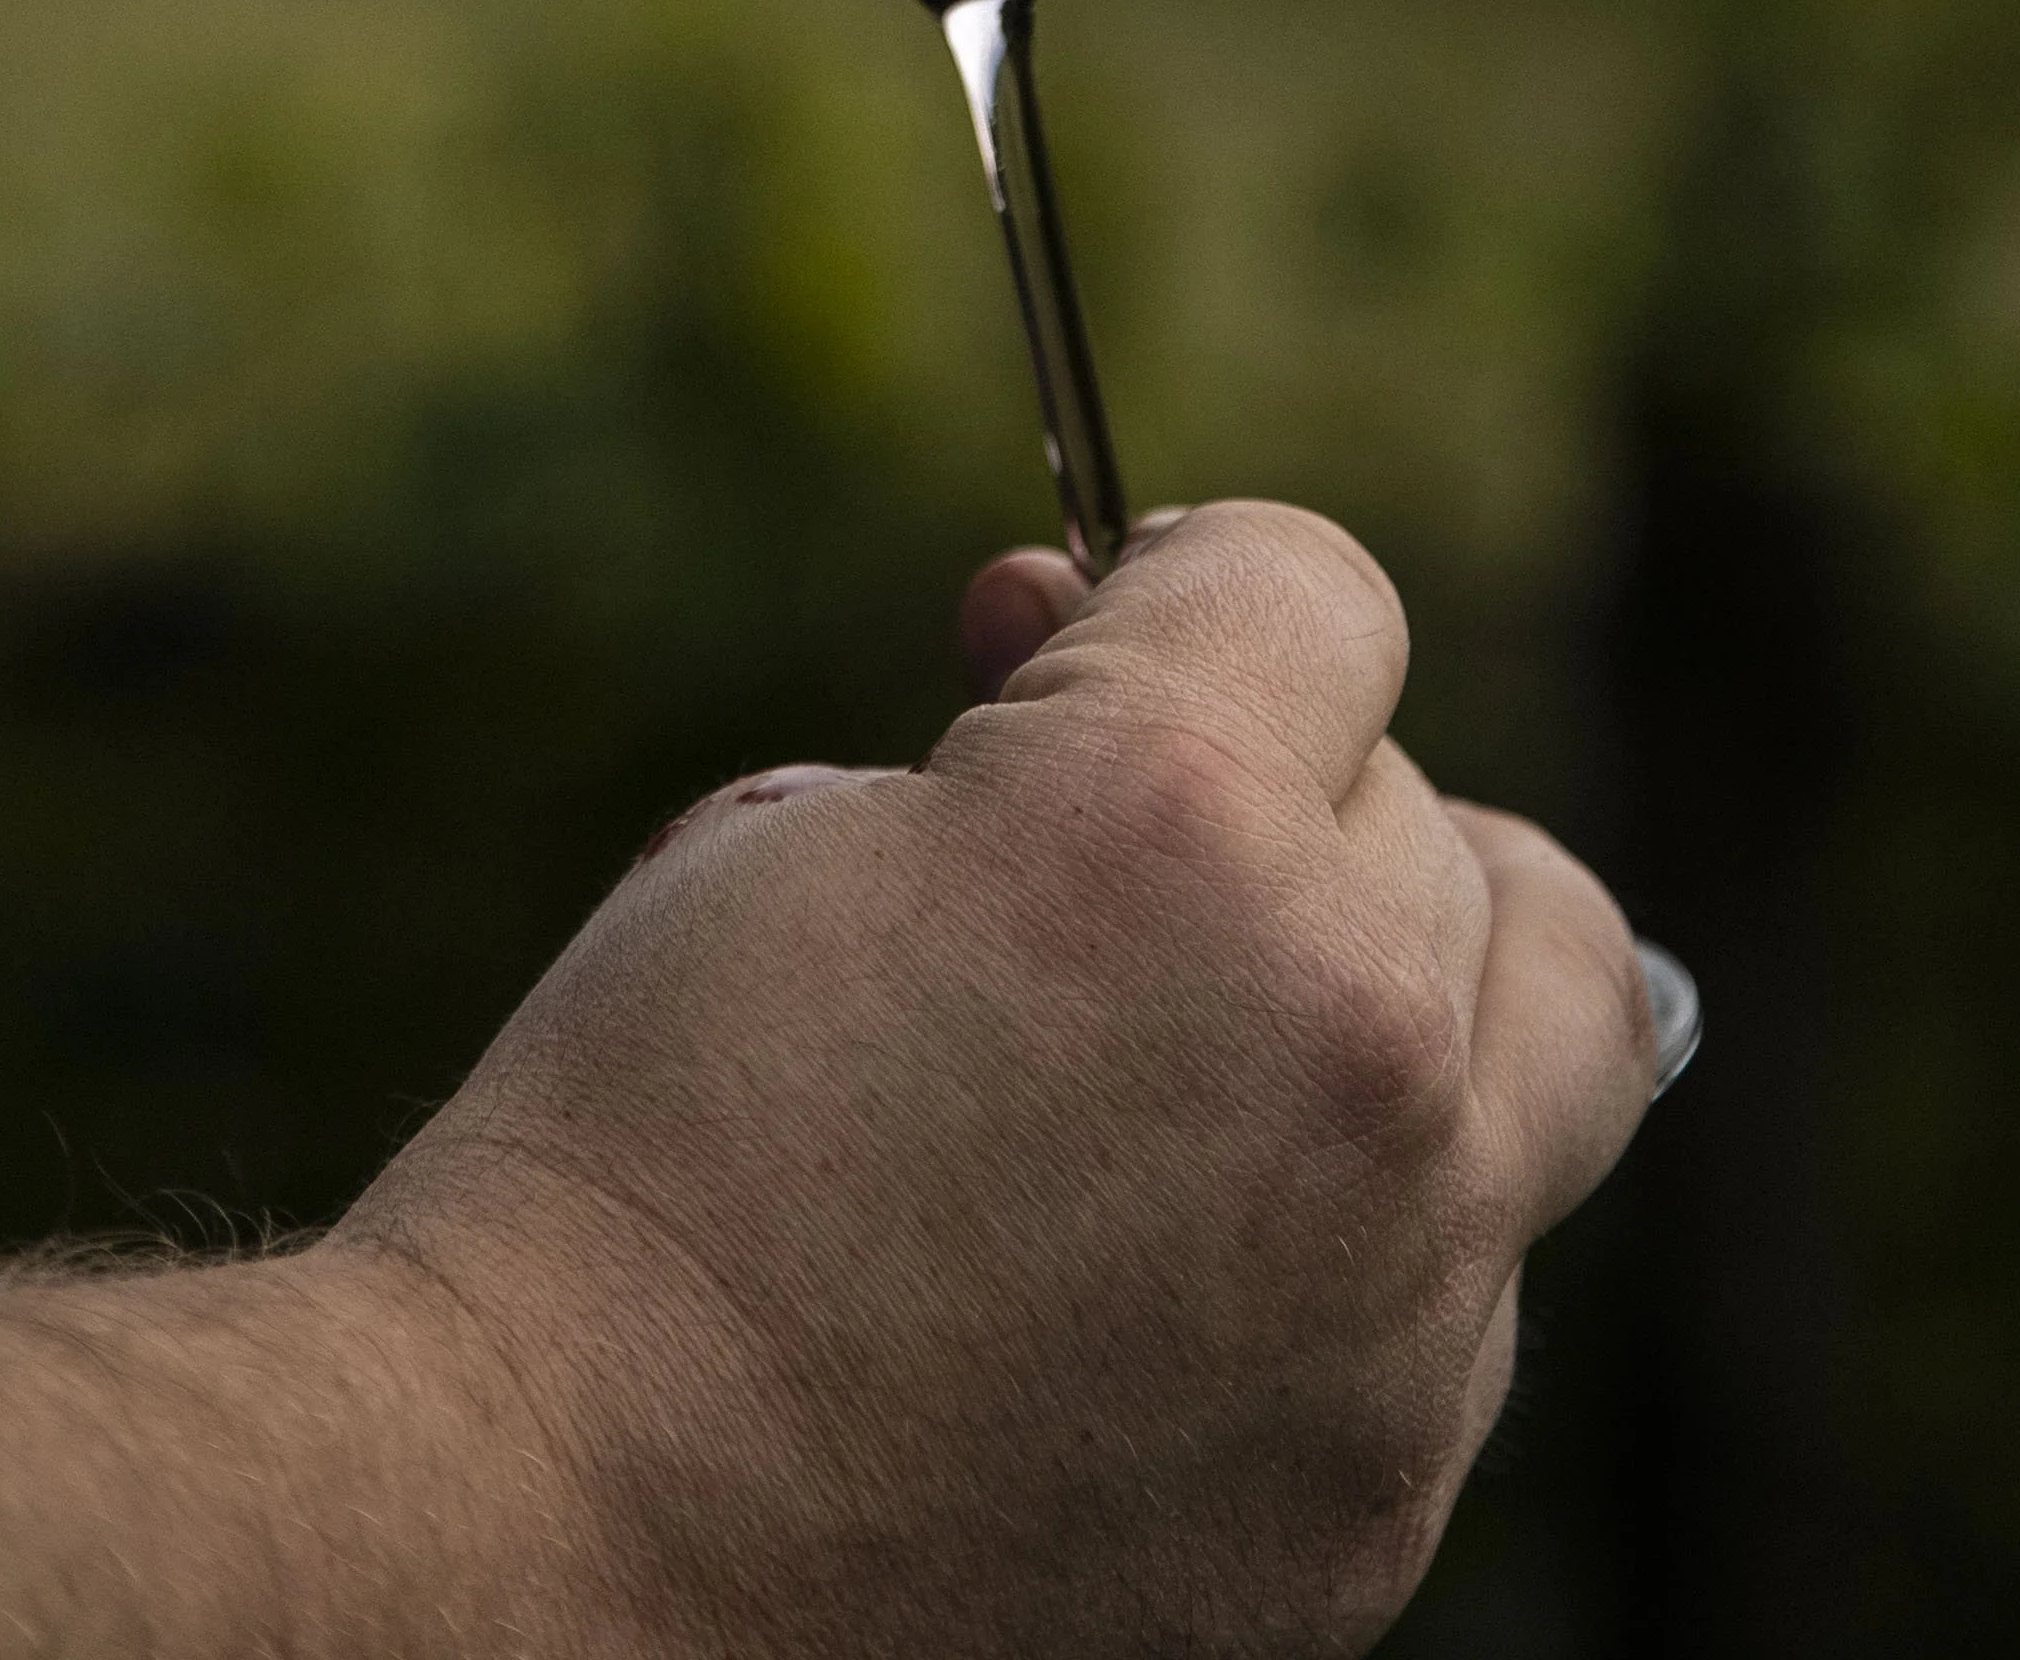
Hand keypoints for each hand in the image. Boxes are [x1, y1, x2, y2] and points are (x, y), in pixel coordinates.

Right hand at [328, 499, 1655, 1659]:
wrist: (567, 1533)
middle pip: (1434, 814)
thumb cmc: (639, 1155)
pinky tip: (1185, 1256)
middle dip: (1284, 793)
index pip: (1321, 588)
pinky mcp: (1388, 1493)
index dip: (1186, 589)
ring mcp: (1396, 1297)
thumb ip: (1017, 734)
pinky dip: (1372, 1228)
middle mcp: (1344, 1045)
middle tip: (1111, 857)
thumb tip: (1081, 634)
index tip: (1099, 634)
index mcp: (1174, 827)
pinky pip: (1468, 1283)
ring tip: (1246, 1013)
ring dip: (1412, 985)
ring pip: (1553, 1036)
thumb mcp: (797, 834)